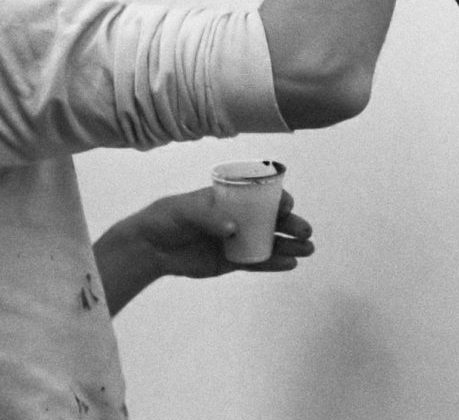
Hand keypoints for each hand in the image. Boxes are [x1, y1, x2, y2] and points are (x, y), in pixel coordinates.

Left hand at [133, 186, 313, 278]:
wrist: (151, 247)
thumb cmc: (167, 218)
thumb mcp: (185, 210)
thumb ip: (209, 218)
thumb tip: (233, 229)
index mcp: (227, 197)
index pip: (258, 194)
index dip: (276, 198)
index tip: (287, 205)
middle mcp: (236, 216)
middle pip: (269, 219)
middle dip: (290, 223)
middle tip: (305, 231)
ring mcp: (235, 240)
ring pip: (268, 241)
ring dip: (289, 245)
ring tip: (308, 250)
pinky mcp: (231, 261)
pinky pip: (256, 261)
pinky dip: (274, 263)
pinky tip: (290, 264)